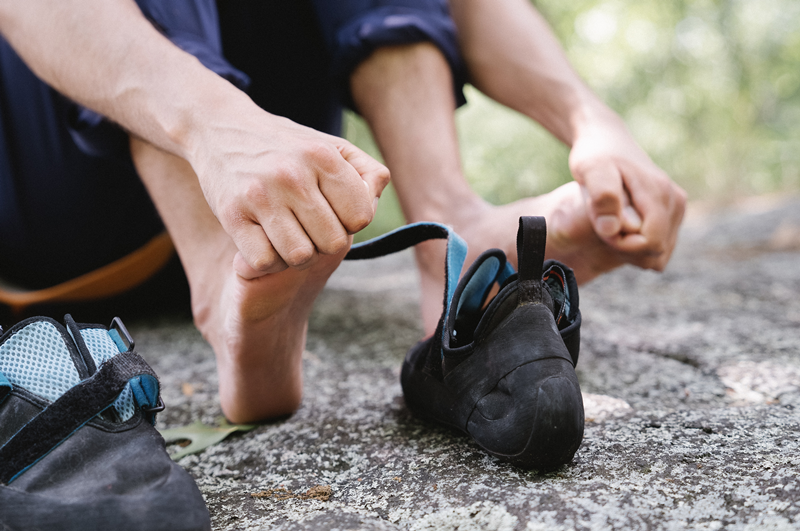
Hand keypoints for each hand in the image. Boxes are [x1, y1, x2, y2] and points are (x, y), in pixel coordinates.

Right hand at [190, 109, 389, 278]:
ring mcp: (260, 195)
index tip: (332, 210)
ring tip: (288, 235)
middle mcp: (293, 175)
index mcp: (323, 157)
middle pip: (333, 242)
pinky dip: (268, 259)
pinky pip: (264, 261)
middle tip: (308, 225)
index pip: (361, 217)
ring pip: (300, 256)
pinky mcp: (232, 215)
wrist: (219, 128)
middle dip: (324, 240)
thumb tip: (376, 193)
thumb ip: (365, 171)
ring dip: (297, 254)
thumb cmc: (286, 146)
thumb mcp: (329, 146)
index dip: (350, 220)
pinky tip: (265, 240)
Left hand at [568, 115, 686, 270]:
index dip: (623, 245)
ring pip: (660, 252)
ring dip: (632, 248)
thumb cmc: (595, 154)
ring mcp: (677, 205)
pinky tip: (620, 227)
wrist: (606, 138)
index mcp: (659, 194)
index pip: (650, 243)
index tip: (602, 228)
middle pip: (657, 251)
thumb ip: (602, 197)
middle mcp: (675, 200)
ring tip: (610, 224)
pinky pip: (660, 245)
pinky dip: (639, 244)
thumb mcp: (591, 170)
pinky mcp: (674, 210)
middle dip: (627, 248)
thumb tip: (613, 229)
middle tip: (603, 225)